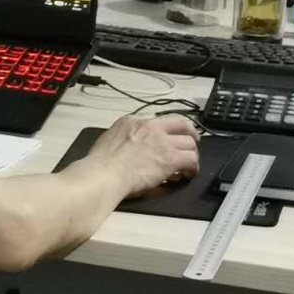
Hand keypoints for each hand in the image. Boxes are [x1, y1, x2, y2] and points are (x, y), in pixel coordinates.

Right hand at [85, 115, 200, 197]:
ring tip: (189, 165)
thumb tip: (130, 145)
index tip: (172, 135)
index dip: (170, 129)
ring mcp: (163, 142)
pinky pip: (191, 160)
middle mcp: (151, 126)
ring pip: (190, 144)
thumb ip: (123, 136)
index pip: (160, 119)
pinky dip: (192, 167)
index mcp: (133, 120)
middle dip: (190, 135)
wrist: (105, 173)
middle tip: (191, 144)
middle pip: (182, 125)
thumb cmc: (101, 163)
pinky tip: (188, 174)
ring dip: (192, 154)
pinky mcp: (171, 158)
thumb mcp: (108, 138)